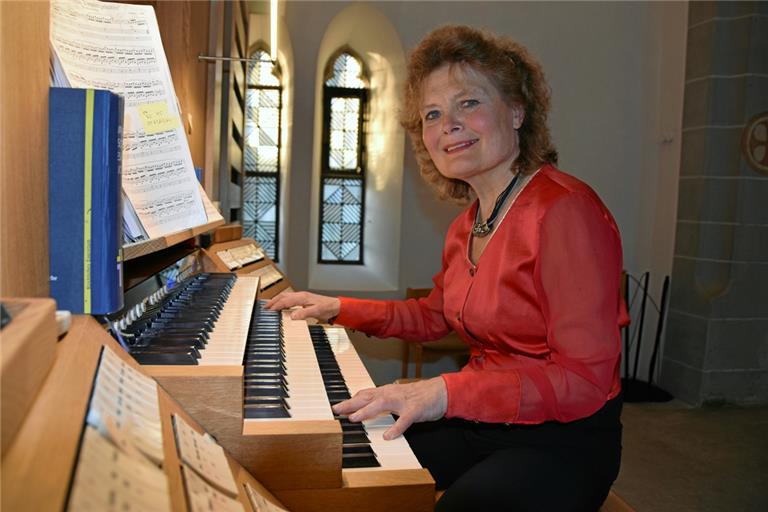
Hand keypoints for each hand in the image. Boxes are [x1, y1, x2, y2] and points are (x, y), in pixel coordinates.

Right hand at [265, 291, 340, 321]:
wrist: (336, 306)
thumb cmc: (328, 308)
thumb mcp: (316, 311)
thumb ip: (304, 313)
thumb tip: (292, 316)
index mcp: (302, 297)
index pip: (285, 301)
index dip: (276, 305)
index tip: (269, 310)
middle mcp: (301, 296)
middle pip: (283, 296)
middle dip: (273, 301)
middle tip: (265, 308)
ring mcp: (302, 297)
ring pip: (286, 297)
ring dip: (277, 300)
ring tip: (270, 306)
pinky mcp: (304, 300)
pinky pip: (290, 299)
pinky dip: (283, 301)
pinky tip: (282, 306)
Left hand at [332, 377, 447, 439]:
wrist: (441, 391)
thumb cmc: (419, 395)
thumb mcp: (397, 395)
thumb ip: (382, 400)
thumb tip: (366, 405)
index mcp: (388, 391)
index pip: (365, 394)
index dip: (350, 400)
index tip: (337, 407)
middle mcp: (392, 394)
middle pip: (368, 397)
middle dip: (351, 404)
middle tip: (337, 410)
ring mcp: (404, 402)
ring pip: (382, 404)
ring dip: (367, 411)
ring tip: (354, 418)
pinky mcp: (415, 410)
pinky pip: (404, 420)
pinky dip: (396, 428)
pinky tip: (388, 436)